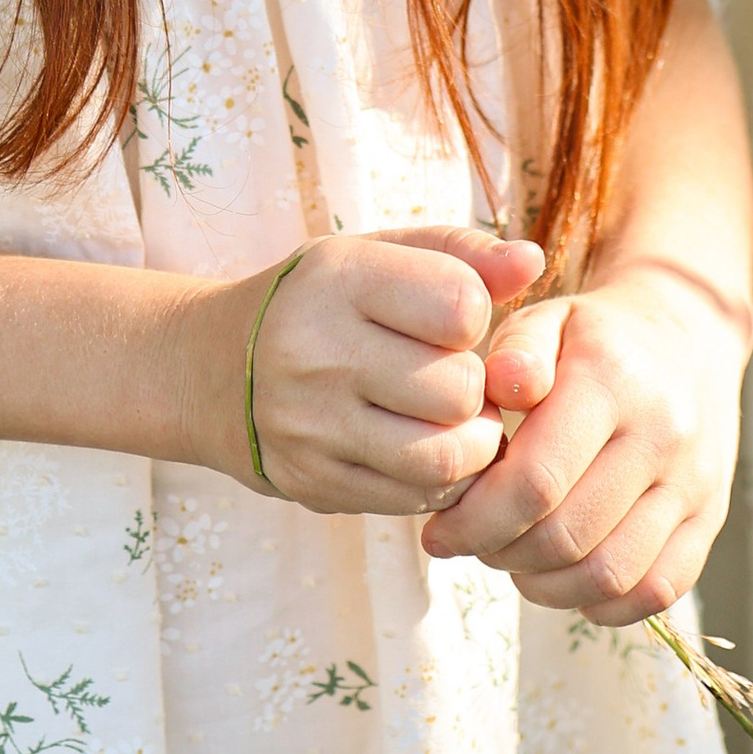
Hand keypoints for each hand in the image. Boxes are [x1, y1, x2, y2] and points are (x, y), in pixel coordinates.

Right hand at [239, 225, 541, 515]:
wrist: (219, 369)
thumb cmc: (326, 302)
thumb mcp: (380, 254)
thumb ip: (462, 254)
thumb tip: (533, 261)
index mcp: (338, 280)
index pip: (460, 308)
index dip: (475, 317)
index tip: (451, 320)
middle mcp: (316, 354)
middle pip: (458, 391)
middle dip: (476, 388)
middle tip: (460, 379)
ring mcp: (311, 427)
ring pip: (443, 458)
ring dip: (472, 444)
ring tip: (460, 421)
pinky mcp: (315, 483)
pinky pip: (414, 500)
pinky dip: (442, 482)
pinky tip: (428, 450)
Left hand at [416, 259, 751, 625]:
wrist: (690, 333)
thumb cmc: (596, 336)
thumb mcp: (549, 319)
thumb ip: (517, 351)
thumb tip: (500, 388)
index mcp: (614, 379)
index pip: (536, 481)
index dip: (475, 521)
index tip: (439, 531)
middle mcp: (663, 434)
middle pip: (566, 536)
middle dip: (500, 553)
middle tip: (474, 542)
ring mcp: (695, 481)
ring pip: (610, 574)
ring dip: (545, 586)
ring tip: (515, 559)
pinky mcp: (712, 517)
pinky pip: (657, 590)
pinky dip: (602, 603)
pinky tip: (567, 576)